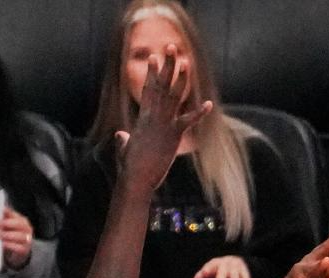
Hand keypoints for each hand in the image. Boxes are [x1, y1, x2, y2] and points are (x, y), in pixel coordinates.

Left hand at [0, 207, 33, 269]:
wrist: (18, 249)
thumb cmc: (12, 235)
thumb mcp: (8, 225)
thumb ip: (5, 218)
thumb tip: (0, 210)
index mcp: (23, 221)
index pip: (16, 215)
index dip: (7, 213)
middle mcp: (27, 229)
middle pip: (19, 224)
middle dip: (6, 223)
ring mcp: (27, 240)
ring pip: (20, 236)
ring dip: (7, 235)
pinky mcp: (25, 250)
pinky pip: (18, 247)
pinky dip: (10, 245)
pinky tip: (2, 243)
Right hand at [116, 45, 212, 193]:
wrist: (135, 178)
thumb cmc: (129, 168)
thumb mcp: (125, 149)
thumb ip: (123, 140)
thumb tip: (120, 136)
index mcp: (142, 119)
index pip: (148, 91)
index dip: (152, 73)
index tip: (153, 57)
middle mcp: (152, 117)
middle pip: (160, 86)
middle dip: (166, 66)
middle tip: (170, 47)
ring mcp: (163, 125)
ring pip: (173, 97)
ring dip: (180, 79)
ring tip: (185, 62)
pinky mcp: (172, 136)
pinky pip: (187, 121)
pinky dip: (198, 113)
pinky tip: (208, 104)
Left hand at [192, 256, 251, 277]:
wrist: (234, 262)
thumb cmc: (217, 270)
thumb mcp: (209, 271)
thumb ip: (201, 276)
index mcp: (215, 263)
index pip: (210, 265)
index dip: (207, 269)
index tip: (204, 273)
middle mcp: (226, 263)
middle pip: (223, 271)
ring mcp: (236, 267)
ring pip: (235, 275)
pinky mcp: (244, 271)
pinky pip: (246, 277)